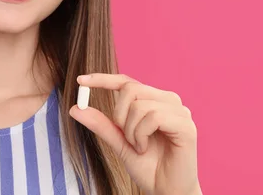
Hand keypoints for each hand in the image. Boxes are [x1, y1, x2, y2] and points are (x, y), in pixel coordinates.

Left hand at [69, 73, 200, 194]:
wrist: (167, 191)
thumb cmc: (149, 167)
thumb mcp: (120, 143)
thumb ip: (102, 125)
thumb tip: (76, 108)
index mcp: (155, 100)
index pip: (127, 81)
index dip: (104, 79)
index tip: (81, 81)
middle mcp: (168, 100)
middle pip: (131, 88)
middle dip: (119, 115)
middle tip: (126, 138)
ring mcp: (179, 111)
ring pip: (140, 105)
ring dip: (131, 131)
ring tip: (139, 147)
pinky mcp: (186, 125)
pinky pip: (154, 117)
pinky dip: (142, 134)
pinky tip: (145, 148)